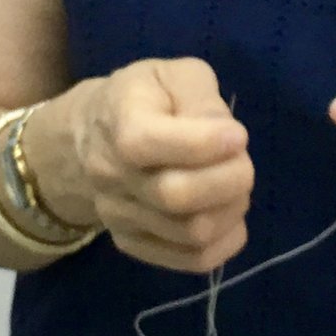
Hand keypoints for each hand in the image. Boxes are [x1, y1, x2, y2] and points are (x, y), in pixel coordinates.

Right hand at [38, 58, 252, 273]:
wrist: (91, 135)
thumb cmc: (144, 98)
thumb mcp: (172, 75)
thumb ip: (202, 98)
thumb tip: (229, 140)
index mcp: (119, 123)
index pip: (148, 142)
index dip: (203, 142)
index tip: (237, 135)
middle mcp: (111, 175)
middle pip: (176, 196)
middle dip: (230, 180)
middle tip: (243, 163)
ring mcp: (119, 216)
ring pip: (191, 233)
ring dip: (231, 209)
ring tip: (234, 185)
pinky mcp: (132, 243)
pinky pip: (191, 260)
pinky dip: (225, 241)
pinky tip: (227, 214)